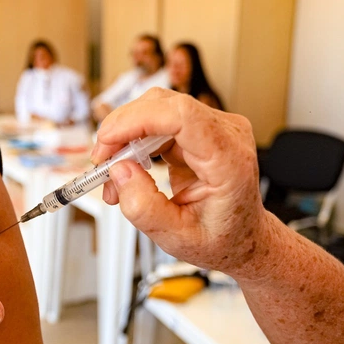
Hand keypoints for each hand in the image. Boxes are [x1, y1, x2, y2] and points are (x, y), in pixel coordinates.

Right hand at [91, 88, 265, 274]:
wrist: (242, 237)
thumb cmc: (220, 238)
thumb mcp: (176, 238)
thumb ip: (144, 207)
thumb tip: (119, 171)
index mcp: (229, 161)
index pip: (183, 116)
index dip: (137, 119)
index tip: (106, 140)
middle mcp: (226, 134)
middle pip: (164, 105)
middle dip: (122, 129)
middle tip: (101, 164)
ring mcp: (215, 127)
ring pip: (157, 108)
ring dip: (125, 136)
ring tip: (113, 175)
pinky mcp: (200, 129)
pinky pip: (159, 120)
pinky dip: (135, 140)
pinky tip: (127, 168)